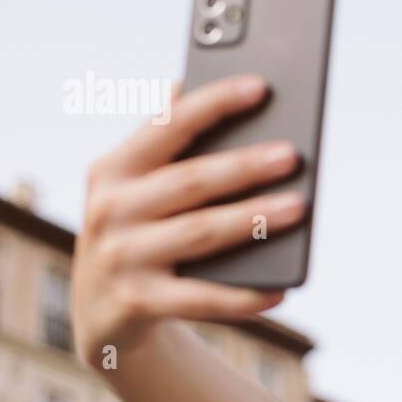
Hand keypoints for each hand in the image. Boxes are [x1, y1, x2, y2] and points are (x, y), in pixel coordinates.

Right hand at [70, 74, 302, 365]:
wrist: (102, 314)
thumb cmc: (141, 234)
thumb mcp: (140, 189)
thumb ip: (173, 148)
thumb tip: (227, 96)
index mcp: (113, 169)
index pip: (168, 125)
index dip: (214, 104)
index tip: (260, 87)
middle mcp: (110, 209)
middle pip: (190, 181)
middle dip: (243, 166)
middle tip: (292, 155)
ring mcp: (120, 258)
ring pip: (199, 233)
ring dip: (252, 220)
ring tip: (299, 208)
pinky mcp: (136, 302)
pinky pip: (201, 299)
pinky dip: (243, 296)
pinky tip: (281, 289)